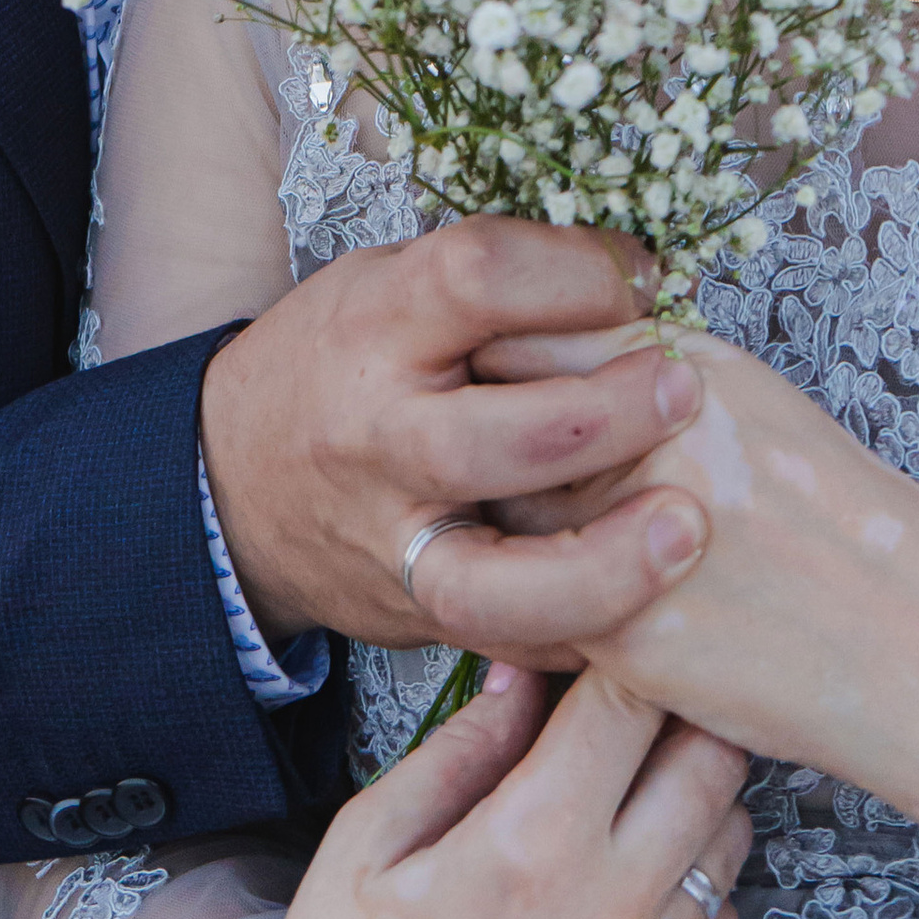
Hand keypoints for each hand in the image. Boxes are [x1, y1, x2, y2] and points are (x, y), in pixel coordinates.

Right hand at [199, 219, 710, 660]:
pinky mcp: (417, 618)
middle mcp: (379, 438)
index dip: (579, 271)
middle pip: (492, 438)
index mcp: (374, 325)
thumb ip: (495, 282)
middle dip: (605, 417)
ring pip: (494, 583)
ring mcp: (394, 542)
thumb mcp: (385, 284)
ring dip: (604, 564)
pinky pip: (511, 647)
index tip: (645, 279)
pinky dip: (588, 633)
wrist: (232, 485)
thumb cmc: (335, 363)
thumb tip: (639, 280)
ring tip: (685, 525)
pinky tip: (657, 606)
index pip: (480, 278)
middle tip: (686, 391)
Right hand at [202, 664, 750, 918]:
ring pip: (731, 840)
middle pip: (712, 763)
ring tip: (639, 777)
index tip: (616, 630)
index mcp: (524, 850)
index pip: (629, 706)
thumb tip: (528, 667)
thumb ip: (464, 744)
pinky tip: (639, 865)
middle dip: (685, 708)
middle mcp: (604, 915)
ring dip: (699, 791)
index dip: (629, 650)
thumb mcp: (369, 839)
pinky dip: (696, 878)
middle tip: (646, 692)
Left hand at [486, 327, 918, 879]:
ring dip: (503, 524)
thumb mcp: (755, 406)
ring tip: (535, 535)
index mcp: (690, 366)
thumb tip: (542, 355)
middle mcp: (657, 435)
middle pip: (500, 416)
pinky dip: (536, 606)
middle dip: (482, 436)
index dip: (497, 359)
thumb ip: (650, 373)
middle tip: (478, 453)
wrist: (918, 645)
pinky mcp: (625, 635)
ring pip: (504, 514)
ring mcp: (632, 534)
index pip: (530, 330)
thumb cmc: (843, 520)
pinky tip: (564, 602)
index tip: (483, 379)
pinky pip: (533, 607)